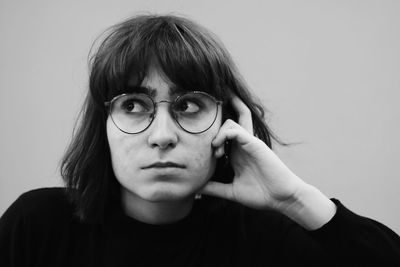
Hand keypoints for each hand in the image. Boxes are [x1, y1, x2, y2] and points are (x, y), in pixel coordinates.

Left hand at [201, 95, 306, 211]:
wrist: (282, 199)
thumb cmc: (261, 194)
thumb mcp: (231, 191)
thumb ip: (214, 188)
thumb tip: (196, 188)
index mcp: (237, 152)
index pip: (226, 131)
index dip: (212, 129)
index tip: (200, 143)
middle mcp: (242, 144)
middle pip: (232, 118)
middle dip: (218, 113)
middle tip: (208, 125)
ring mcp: (249, 143)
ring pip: (230, 122)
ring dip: (217, 132)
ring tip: (214, 149)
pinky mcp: (255, 144)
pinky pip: (237, 130)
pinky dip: (224, 134)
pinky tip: (217, 147)